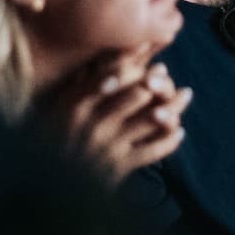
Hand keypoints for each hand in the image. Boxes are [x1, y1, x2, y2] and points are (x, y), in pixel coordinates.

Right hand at [41, 53, 191, 188]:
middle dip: (159, 83)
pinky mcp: (119, 168)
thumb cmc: (56, 138)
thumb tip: (116, 48)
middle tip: (168, 78)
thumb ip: (85, 79)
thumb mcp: (61, 107)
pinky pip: (153, 150)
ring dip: (174, 106)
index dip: (138, 63)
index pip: (114, 74)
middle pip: (139, 94)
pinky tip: (178, 130)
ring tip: (185, 95)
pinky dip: (170, 139)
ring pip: (153, 119)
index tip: (149, 59)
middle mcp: (93, 123)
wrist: (49, 186)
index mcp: (75, 104)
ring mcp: (108, 146)